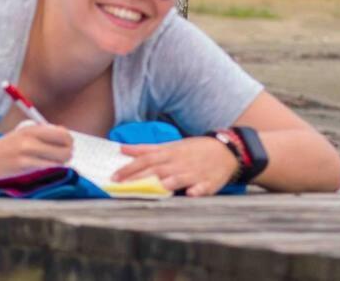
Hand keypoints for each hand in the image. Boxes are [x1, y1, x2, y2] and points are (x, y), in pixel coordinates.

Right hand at [0, 123, 72, 182]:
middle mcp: (30, 138)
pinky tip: (44, 167)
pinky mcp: (24, 166)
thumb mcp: (21, 135)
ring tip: (55, 162)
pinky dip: (50, 168)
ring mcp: (27, 152)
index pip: (61, 132)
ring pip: (59, 158)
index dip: (68, 140)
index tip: (66, 145)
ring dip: (61, 162)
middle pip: (64, 144)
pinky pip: (48, 167)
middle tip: (64, 156)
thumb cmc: (3, 149)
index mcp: (31, 129)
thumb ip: (41, 135)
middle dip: (68, 152)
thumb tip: (63, 136)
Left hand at [114, 137, 238, 196]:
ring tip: (155, 188)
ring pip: (178, 178)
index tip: (114, 176)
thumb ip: (145, 149)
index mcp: (169, 153)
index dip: (129, 168)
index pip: (145, 160)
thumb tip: (122, 149)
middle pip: (157, 170)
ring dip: (167, 182)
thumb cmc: (193, 150)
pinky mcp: (209, 183)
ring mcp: (194, 173)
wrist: (225, 150)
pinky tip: (191, 194)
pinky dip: (197, 191)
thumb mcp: (169, 146)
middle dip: (139, 177)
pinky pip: (203, 188)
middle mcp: (179, 163)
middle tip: (122, 185)